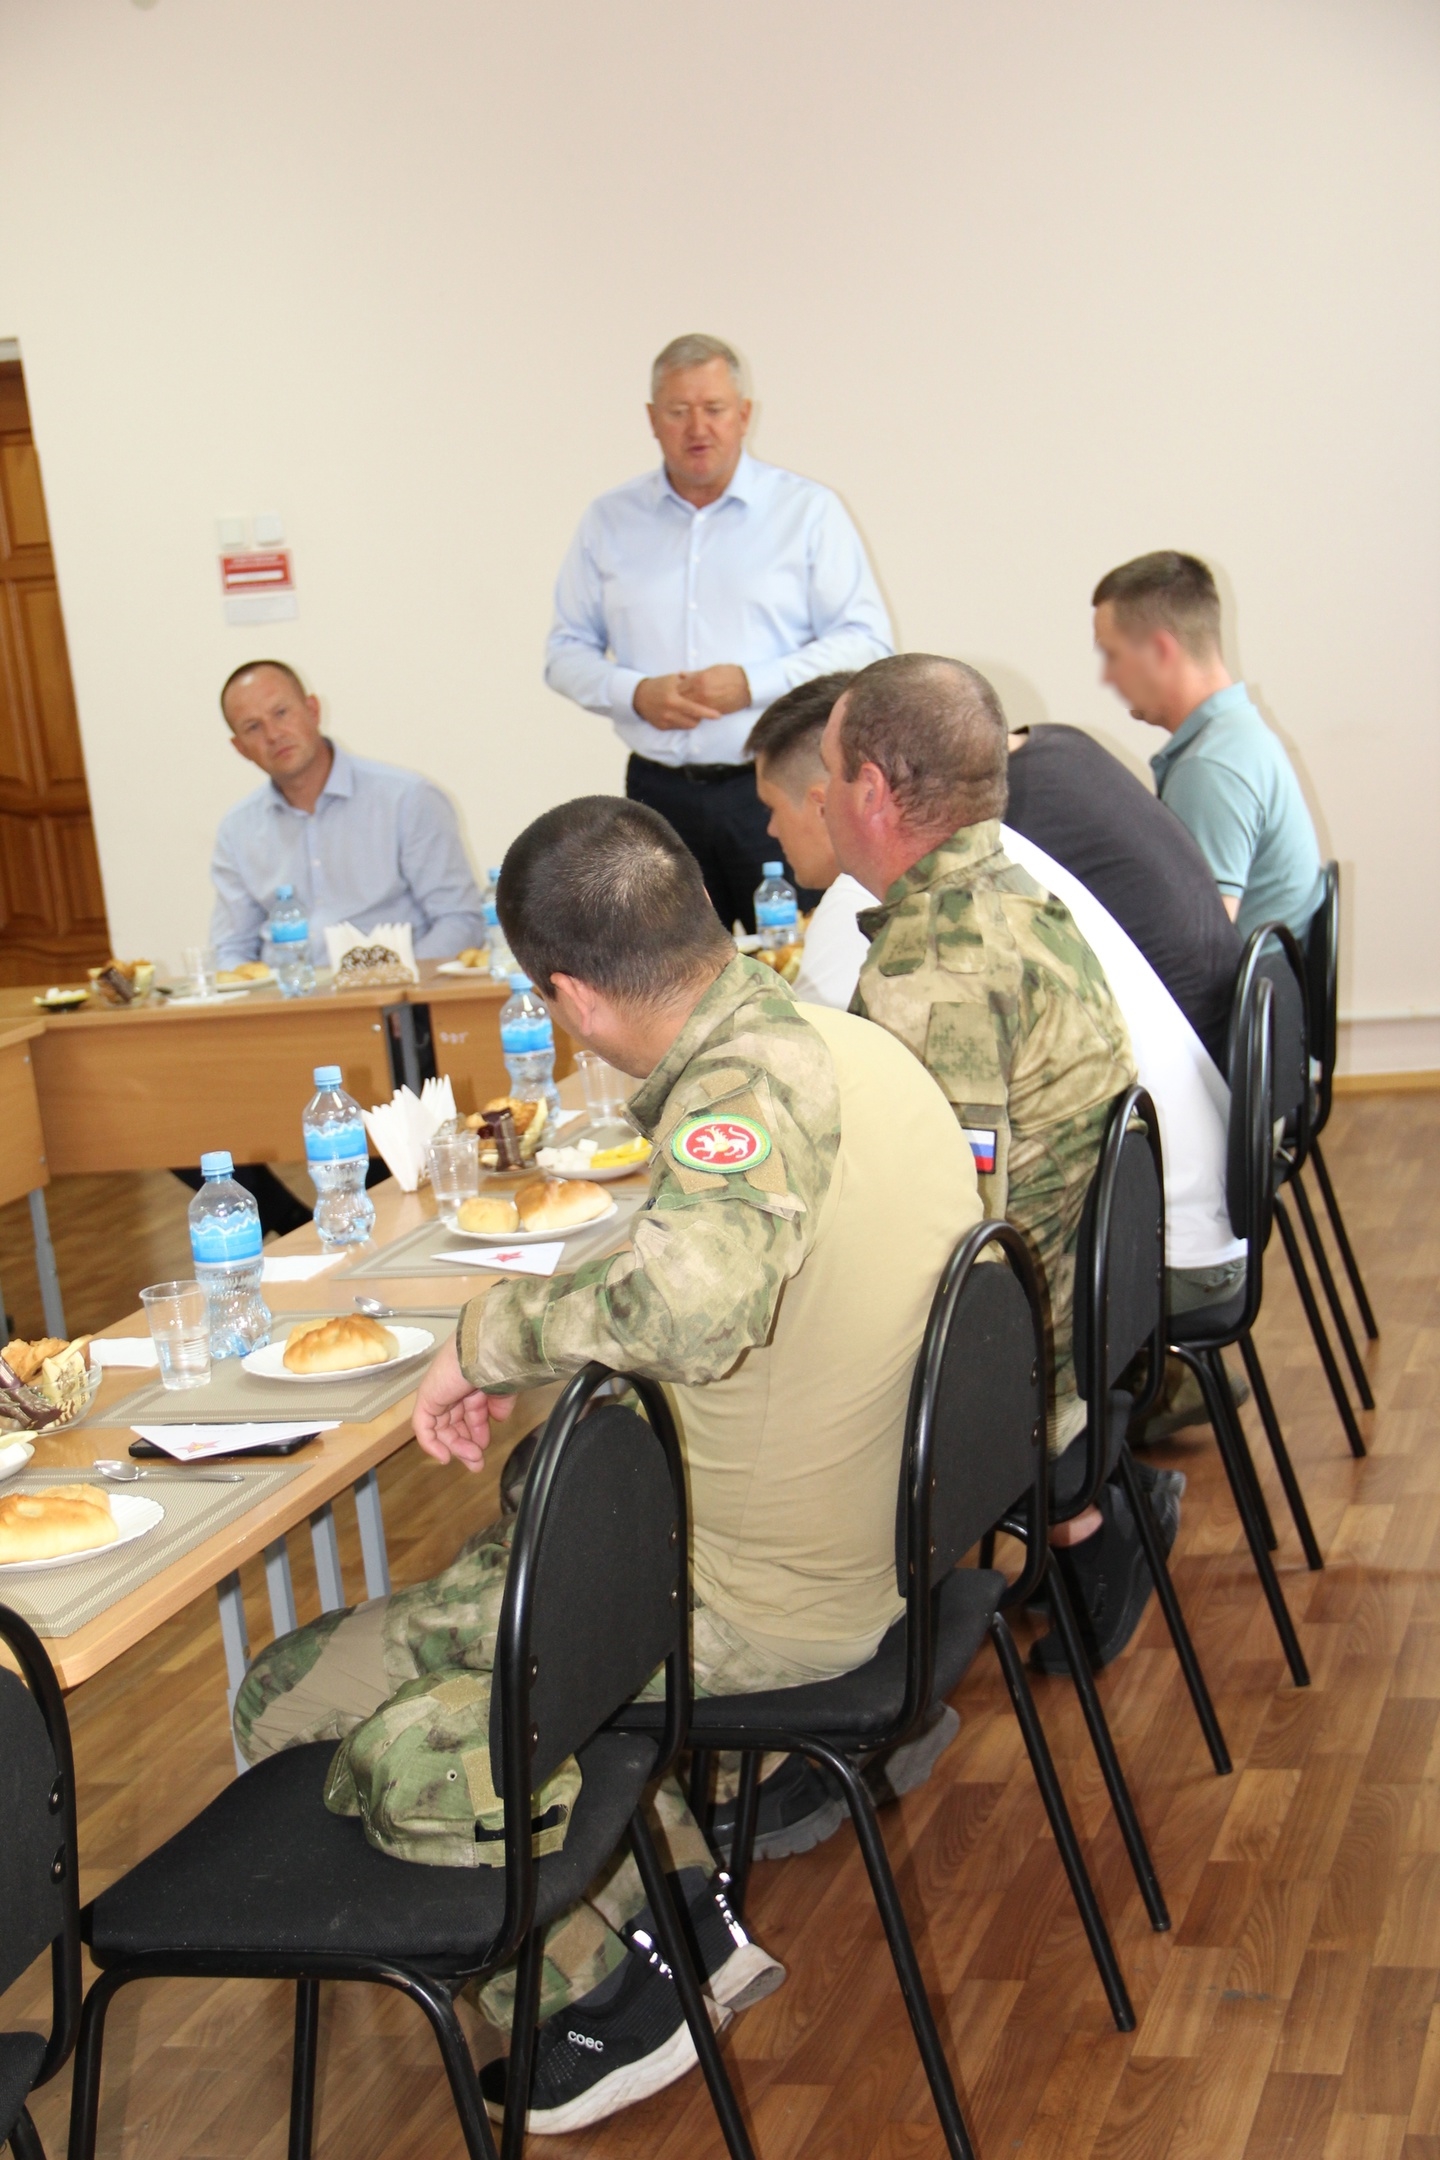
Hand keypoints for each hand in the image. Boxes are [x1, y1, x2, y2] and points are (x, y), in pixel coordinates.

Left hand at [412, 1335, 513, 1472]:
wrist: (489, 1351)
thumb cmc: (500, 1364)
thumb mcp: (504, 1389)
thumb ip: (500, 1404)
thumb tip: (500, 1418)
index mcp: (471, 1381)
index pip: (469, 1411)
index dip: (477, 1431)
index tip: (484, 1448)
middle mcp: (453, 1385)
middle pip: (454, 1421)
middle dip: (466, 1443)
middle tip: (477, 1462)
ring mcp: (439, 1391)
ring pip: (441, 1426)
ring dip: (456, 1446)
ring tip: (472, 1460)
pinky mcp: (427, 1397)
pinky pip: (423, 1425)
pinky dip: (431, 1443)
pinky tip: (444, 1456)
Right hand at [633, 674, 717, 730]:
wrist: (639, 696)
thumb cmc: (659, 685)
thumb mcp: (673, 680)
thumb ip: (688, 684)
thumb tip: (706, 686)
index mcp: (673, 699)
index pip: (695, 709)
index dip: (708, 713)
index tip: (718, 715)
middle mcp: (669, 712)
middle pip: (693, 721)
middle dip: (701, 717)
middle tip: (702, 710)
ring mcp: (665, 721)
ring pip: (687, 726)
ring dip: (693, 720)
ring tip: (691, 711)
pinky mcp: (662, 727)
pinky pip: (678, 728)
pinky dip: (683, 722)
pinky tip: (681, 714)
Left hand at [679, 664, 750, 714]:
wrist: (747, 685)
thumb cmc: (730, 674)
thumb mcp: (711, 669)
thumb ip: (694, 673)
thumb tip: (680, 674)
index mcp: (699, 680)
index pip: (679, 687)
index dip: (675, 689)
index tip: (673, 690)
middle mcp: (700, 693)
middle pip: (681, 699)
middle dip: (677, 700)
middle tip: (674, 701)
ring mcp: (706, 704)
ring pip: (688, 709)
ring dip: (684, 708)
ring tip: (682, 707)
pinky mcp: (713, 712)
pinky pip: (698, 714)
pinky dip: (694, 713)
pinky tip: (692, 711)